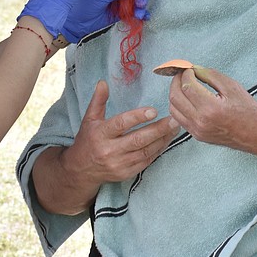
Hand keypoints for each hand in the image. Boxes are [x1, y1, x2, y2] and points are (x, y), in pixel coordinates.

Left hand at [61, 0, 150, 42]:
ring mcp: (122, 1)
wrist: (78, 20)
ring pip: (138, 0)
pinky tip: (144, 17)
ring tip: (138, 14)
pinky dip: (142, 14)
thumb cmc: (86, 1)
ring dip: (142, 6)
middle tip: (139, 3)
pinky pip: (135, 12)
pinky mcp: (123, 13)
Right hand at [62, 81, 178, 184]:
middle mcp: (110, 150)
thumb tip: (103, 82)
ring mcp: (119, 164)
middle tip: (174, 120)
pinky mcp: (126, 174)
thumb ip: (98, 100)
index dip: (138, 117)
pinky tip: (166, 141)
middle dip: (159, 130)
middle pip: (138, 139)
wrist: (82, 170)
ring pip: (145, 151)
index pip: (121, 124)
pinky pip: (146, 162)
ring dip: (162, 140)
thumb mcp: (89, 119)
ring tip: (174, 128)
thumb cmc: (88, 140)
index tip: (154, 111)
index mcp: (101, 133)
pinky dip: (158, 151)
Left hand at [167, 67, 256, 153]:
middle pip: (175, 97)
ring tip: (184, 85)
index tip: (189, 68)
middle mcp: (200, 122)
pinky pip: (179, 118)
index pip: (187, 86)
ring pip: (173, 109)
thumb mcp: (232, 86)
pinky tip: (188, 99)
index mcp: (210, 108)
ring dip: (175, 93)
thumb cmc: (248, 111)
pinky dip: (179, 106)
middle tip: (183, 74)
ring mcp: (197, 131)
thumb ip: (210, 75)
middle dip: (176, 81)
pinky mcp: (197, 136)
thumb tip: (193, 69)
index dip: (185, 74)